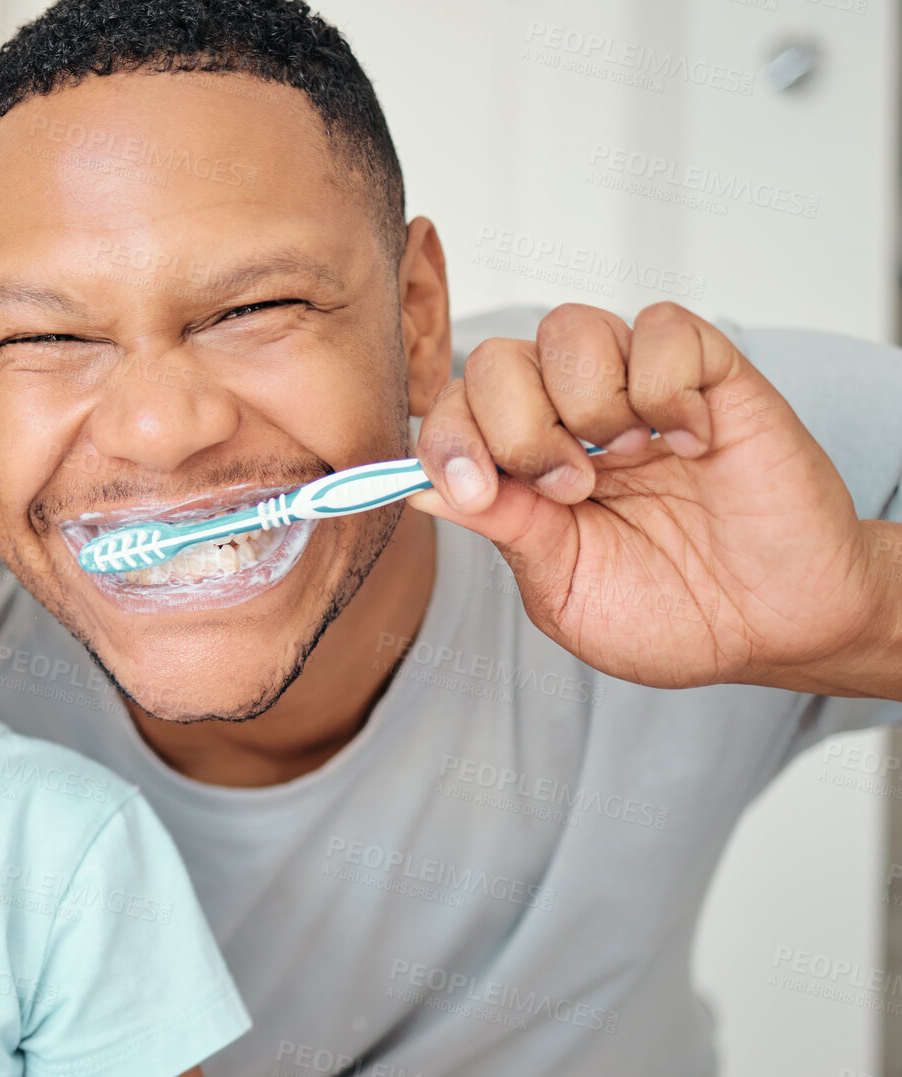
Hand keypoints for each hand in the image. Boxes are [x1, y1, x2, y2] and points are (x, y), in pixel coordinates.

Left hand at [408, 302, 892, 693]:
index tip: (478, 492)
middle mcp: (569, 419)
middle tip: (570, 490)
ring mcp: (636, 391)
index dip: (447, 442)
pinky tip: (691, 442)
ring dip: (587, 402)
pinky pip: (662, 327)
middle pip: (494, 360)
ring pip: (569, 328)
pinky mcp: (710, 373)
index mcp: (524, 470)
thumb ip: (502, 532)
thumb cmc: (672, 615)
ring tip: (630, 460)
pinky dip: (665, 385)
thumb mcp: (565, 591)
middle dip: (515, 427)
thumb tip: (419, 490)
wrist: (778, 628)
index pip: (453, 414)